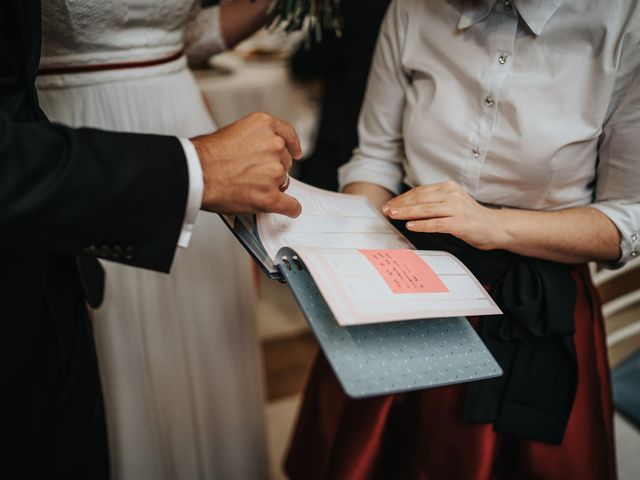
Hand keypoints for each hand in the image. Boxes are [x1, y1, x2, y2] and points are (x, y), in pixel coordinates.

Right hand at [191, 112, 302, 217]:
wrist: (195, 172)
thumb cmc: (205, 155)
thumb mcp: (234, 131)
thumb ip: (253, 139)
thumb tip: (259, 152)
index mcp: (265, 126)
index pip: (288, 135)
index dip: (292, 146)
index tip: (295, 152)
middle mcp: (274, 146)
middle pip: (285, 161)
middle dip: (272, 168)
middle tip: (252, 174)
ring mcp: (274, 171)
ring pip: (284, 182)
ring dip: (272, 186)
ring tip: (248, 187)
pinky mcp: (270, 195)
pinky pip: (290, 205)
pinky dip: (290, 208)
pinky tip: (288, 209)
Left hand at [382, 181, 507, 249]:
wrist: (494, 227)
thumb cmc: (469, 217)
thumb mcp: (451, 203)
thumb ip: (433, 202)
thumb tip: (407, 206)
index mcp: (448, 187)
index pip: (419, 191)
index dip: (402, 198)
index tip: (389, 205)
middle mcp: (452, 194)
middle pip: (420, 198)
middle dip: (400, 205)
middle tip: (386, 210)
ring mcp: (457, 208)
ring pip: (426, 209)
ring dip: (407, 213)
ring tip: (393, 215)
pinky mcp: (460, 223)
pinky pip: (437, 223)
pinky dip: (422, 225)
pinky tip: (410, 226)